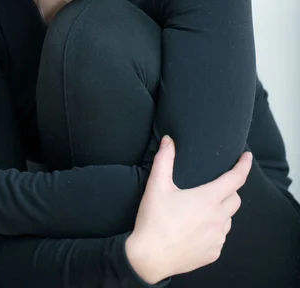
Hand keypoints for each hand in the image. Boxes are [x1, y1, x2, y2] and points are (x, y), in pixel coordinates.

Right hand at [125, 136, 251, 282]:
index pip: (235, 179)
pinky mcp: (212, 253)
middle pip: (235, 199)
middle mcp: (218, 219)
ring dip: (221, 211)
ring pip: (229, 219)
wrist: (149, 258)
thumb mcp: (157, 185)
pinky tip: (197, 228)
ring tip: (202, 208)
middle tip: (214, 186)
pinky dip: (214, 229)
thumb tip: (168, 140)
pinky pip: (220, 237)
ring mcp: (217, 238)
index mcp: (208, 199)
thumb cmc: (154, 220)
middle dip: (230, 189)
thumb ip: (164, 159)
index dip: (243, 165)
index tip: (247, 156)